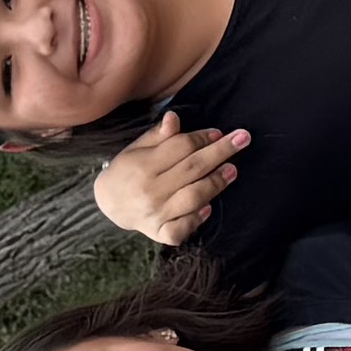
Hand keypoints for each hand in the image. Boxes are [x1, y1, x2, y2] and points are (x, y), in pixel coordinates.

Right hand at [91, 111, 244, 244]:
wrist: (108, 203)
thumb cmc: (128, 170)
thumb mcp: (137, 148)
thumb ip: (157, 135)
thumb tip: (174, 118)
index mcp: (143, 165)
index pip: (181, 147)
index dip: (202, 138)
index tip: (219, 132)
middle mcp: (150, 190)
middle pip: (192, 169)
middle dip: (220, 153)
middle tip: (243, 140)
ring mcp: (156, 214)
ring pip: (194, 197)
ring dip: (216, 182)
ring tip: (232, 170)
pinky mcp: (159, 233)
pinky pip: (183, 228)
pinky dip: (197, 218)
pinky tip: (208, 207)